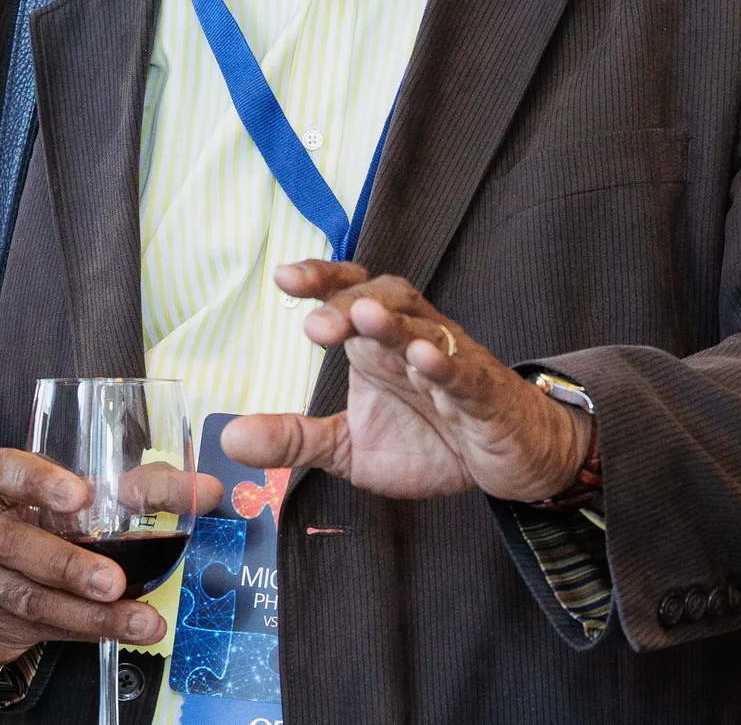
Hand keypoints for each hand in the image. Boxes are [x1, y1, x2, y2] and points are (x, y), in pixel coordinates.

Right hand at [0, 448, 222, 664]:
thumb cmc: (38, 519)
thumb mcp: (71, 494)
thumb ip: (136, 488)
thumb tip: (206, 489)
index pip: (7, 472)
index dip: (40, 483)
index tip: (80, 495)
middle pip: (11, 543)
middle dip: (67, 563)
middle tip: (114, 579)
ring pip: (28, 597)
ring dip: (87, 612)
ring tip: (137, 617)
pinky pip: (41, 628)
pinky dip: (86, 630)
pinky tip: (122, 629)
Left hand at [219, 261, 593, 502]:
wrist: (512, 462)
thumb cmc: (431, 442)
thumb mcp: (350, 448)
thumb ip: (294, 439)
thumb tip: (229, 439)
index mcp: (377, 345)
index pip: (349, 293)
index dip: (321, 279)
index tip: (283, 278)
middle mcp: (413, 341)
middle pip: (385, 297)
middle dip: (350, 302)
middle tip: (316, 325)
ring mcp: (452, 364)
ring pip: (425, 327)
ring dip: (394, 322)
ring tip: (365, 317)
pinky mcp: (487, 397)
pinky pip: (466, 373)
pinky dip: (446, 366)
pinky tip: (422, 360)